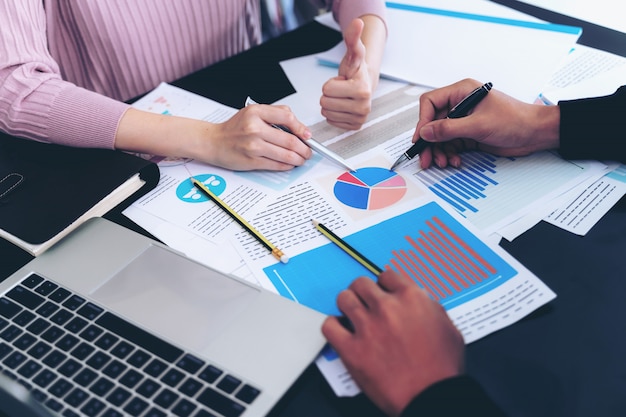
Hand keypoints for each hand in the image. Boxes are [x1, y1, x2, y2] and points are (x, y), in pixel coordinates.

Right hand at [207, 104, 312, 169]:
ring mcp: (253, 145)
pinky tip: (290, 164)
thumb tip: (298, 127)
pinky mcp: (252, 160)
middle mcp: (255, 128)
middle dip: (304, 149)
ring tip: (302, 159)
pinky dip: (287, 165)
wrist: (213, 141)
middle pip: (290, 140)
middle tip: (308, 151)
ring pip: (286, 155)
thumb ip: (275, 114)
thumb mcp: (253, 112)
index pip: (287, 117)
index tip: (307, 135)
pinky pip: (276, 164)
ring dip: (299, 159)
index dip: (301, 128)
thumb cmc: (234, 128)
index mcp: (256, 112)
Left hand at [320, 18, 376, 129]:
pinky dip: (334, 114)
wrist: (365, 83)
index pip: (326, 90)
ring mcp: (360, 118)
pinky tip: (343, 106)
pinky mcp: (355, 126)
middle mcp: (364, 106)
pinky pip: (331, 122)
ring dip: (331, 104)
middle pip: (325, 103)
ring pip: (326, 113)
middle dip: (330, 94)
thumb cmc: (356, 70)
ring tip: (343, 97)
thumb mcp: (353, 53)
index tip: (342, 81)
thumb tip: (357, 23)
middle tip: (341, 89)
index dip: (330, 83)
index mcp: (362, 90)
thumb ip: (352, 38)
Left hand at [322, 270, 464, 416]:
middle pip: (361, 284)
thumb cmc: (443, 369)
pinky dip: (333, 326)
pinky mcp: (351, 349)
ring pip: (344, 298)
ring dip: (347, 305)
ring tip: (351, 315)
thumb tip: (417, 299)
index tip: (382, 293)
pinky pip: (329, 325)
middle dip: (363, 292)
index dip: (384, 285)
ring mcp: (367, 327)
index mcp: (412, 298)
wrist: (433, 398)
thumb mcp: (448, 328)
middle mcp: (387, 307)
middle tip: (365, 304)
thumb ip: (429, 307)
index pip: (386, 275)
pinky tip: (340, 331)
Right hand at [414, 79, 560, 168]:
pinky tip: (454, 161)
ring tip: (443, 162)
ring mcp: (463, 120)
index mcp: (462, 92)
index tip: (421, 138)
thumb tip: (426, 132)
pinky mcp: (468, 134)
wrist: (535, 134)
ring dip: (439, 151)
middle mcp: (459, 105)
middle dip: (429, 142)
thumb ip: (449, 129)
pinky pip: (450, 145)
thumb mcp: (478, 125)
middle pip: (433, 123)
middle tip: (425, 158)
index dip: (423, 121)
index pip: (431, 102)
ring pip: (440, 136)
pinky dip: (449, 154)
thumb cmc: (515, 120)